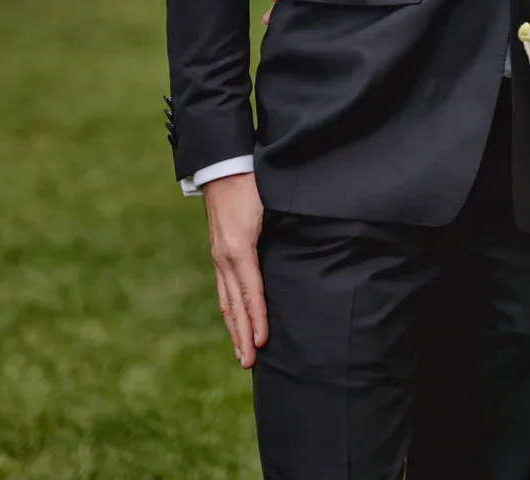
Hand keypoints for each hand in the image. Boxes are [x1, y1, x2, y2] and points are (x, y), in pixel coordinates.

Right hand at [203, 173, 268, 366]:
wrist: (223, 165)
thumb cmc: (253, 183)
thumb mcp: (272, 205)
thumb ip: (286, 229)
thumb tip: (310, 246)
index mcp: (239, 247)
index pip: (252, 290)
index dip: (257, 318)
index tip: (263, 342)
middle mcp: (225, 256)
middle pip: (235, 303)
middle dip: (242, 334)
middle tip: (250, 363)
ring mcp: (219, 256)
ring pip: (226, 300)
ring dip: (234, 328)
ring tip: (242, 354)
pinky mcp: (219, 253)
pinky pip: (223, 289)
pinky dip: (229, 311)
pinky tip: (235, 322)